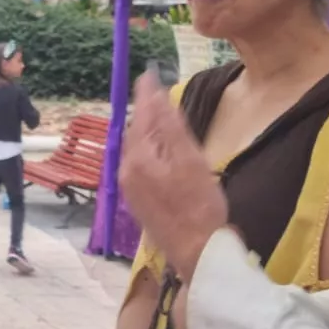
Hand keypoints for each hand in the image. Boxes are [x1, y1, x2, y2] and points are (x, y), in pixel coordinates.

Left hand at [119, 71, 229, 275]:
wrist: (199, 254)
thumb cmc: (201, 207)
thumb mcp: (192, 161)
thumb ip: (172, 127)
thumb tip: (157, 96)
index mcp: (138, 159)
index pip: (140, 117)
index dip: (146, 94)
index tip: (148, 74)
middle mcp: (127, 173)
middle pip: (137, 134)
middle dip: (147, 114)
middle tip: (157, 94)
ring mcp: (131, 191)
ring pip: (138, 152)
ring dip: (149, 134)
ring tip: (162, 119)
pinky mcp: (140, 204)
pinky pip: (141, 169)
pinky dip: (151, 154)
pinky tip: (164, 155)